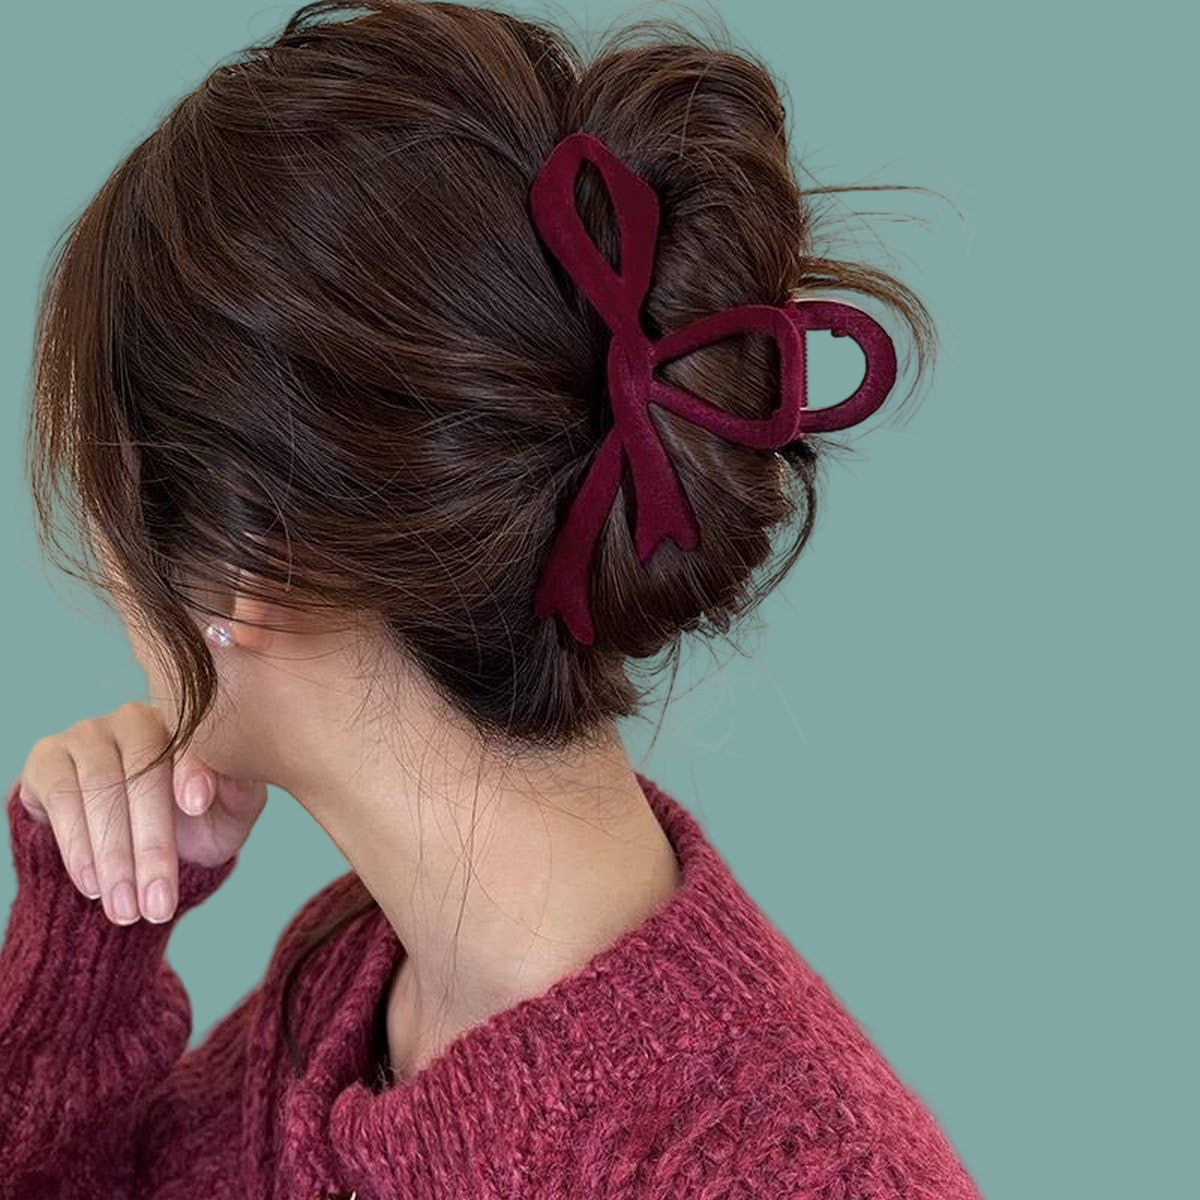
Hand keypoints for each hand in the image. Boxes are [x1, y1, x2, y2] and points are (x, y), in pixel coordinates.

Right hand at [16, 701, 266, 924]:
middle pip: (144, 773)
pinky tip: (93, 886)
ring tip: (127, 910)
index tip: (197, 807)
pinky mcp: (48, 758)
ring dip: (114, 857)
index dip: (193, 770)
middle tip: (160, 904)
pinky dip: (78, 847)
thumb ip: (239, 791)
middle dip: (152, 845)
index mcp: (188, 723)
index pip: (192, 739)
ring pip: (100, 789)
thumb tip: (234, 778)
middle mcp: (136, 719)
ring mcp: (88, 733)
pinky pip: (61, 798)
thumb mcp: (227, 812)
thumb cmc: (192, 822)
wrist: (133, 846)